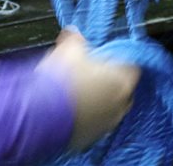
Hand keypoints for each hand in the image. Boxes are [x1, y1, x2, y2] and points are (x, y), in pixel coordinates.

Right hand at [37, 29, 139, 150]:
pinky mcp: (91, 139)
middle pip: (122, 89)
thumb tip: (73, 34)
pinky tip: (71, 110)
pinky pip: (94, 124)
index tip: (104, 58)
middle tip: (91, 74)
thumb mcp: (68, 51)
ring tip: (78, 94)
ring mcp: (106, 125)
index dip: (117, 60)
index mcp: (121, 81)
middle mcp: (120, 105)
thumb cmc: (60, 81)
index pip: (132, 66)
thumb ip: (76, 40)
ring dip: (99, 101)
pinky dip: (87, 117)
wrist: (40, 115)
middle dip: (110, 81)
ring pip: (109, 109)